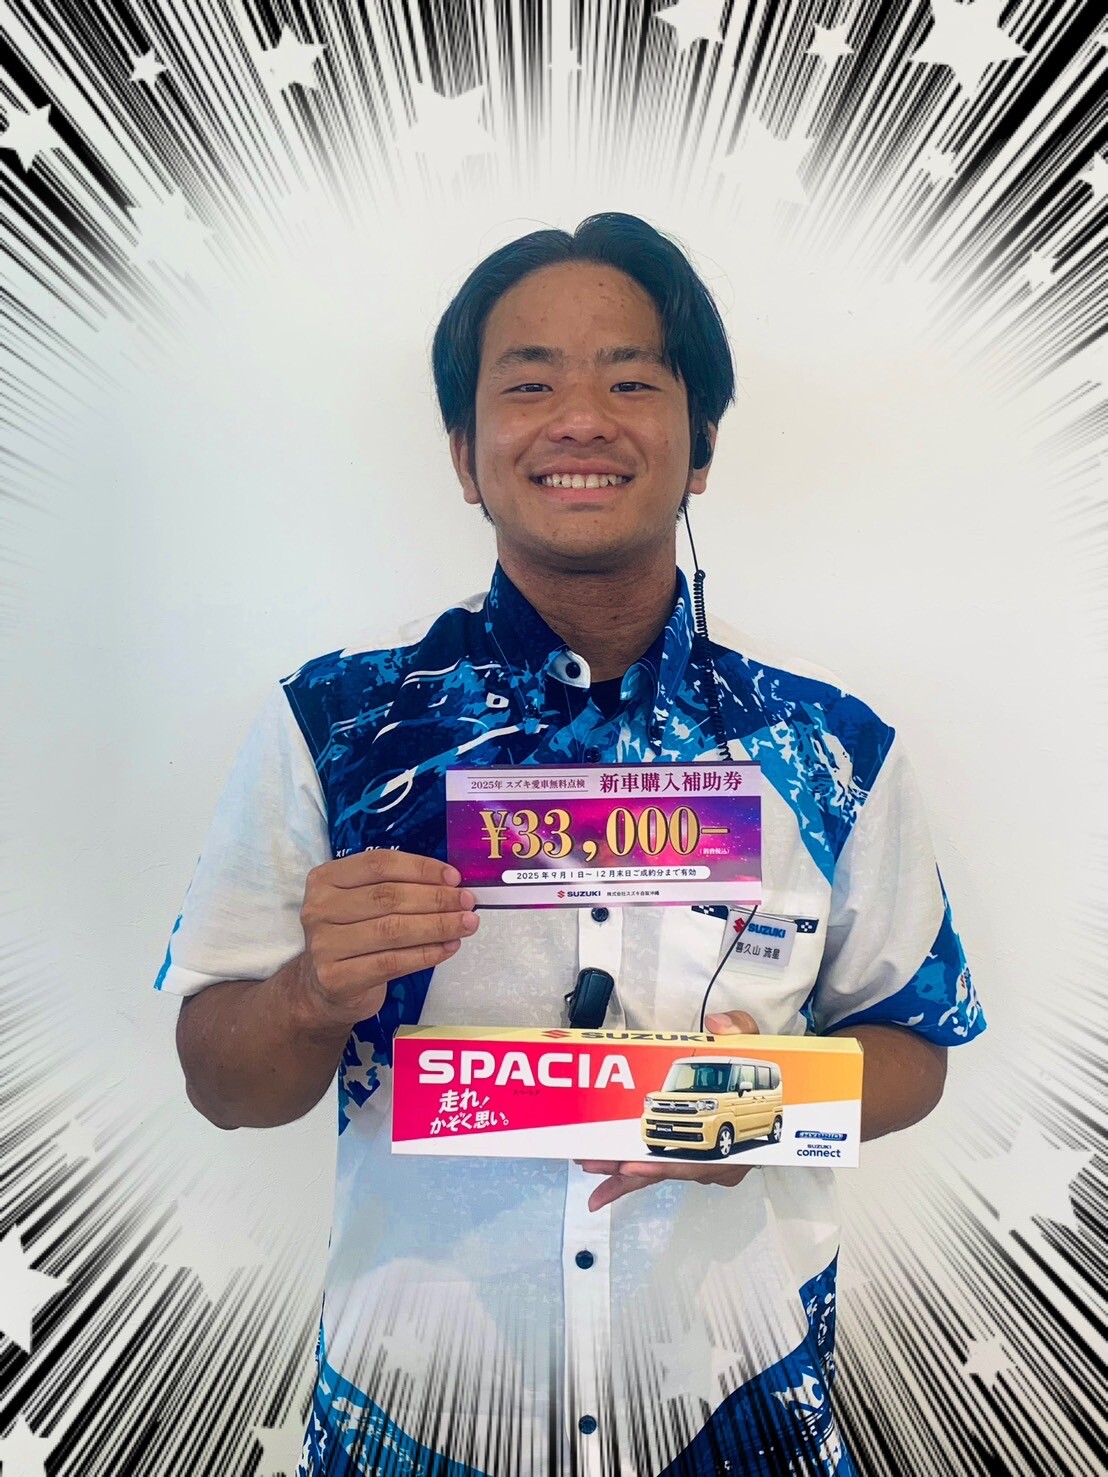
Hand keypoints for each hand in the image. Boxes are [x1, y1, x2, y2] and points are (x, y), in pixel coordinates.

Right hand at [294, 849, 478, 1029]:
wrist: (324, 987)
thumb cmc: (354, 936)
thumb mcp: (363, 902)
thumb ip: (397, 887)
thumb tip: (450, 884)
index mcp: (326, 878)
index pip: (379, 864)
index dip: (421, 868)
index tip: (454, 877)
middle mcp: (319, 908)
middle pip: (388, 897)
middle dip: (436, 898)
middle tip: (467, 902)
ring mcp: (324, 944)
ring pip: (393, 930)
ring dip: (437, 926)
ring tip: (466, 924)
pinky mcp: (336, 977)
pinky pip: (392, 962)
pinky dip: (426, 954)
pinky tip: (448, 948)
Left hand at [577, 1010, 758, 1211]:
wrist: (774, 1096)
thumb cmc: (760, 1077)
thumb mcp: (757, 1043)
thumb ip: (741, 1030)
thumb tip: (717, 1025)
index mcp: (738, 1141)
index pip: (700, 1161)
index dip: (666, 1167)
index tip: (634, 1166)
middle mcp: (720, 1161)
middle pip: (671, 1170)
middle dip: (630, 1171)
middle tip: (594, 1162)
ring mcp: (705, 1164)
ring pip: (662, 1172)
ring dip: (625, 1173)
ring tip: (591, 1166)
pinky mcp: (690, 1159)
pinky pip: (661, 1169)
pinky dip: (635, 1175)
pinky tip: (608, 1178)